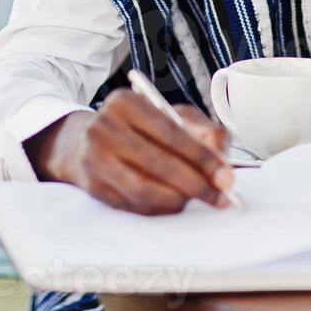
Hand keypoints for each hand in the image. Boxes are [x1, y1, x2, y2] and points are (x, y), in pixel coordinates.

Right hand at [25, 89, 234, 214]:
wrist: (84, 142)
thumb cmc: (137, 128)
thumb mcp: (169, 115)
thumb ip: (200, 129)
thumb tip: (222, 153)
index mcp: (126, 102)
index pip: (171, 132)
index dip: (202, 157)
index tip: (226, 175)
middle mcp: (104, 127)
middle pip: (158, 163)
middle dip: (196, 183)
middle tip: (221, 196)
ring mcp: (94, 158)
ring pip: (144, 188)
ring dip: (179, 199)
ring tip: (197, 199)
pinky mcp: (92, 186)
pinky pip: (132, 204)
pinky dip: (159, 208)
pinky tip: (174, 203)